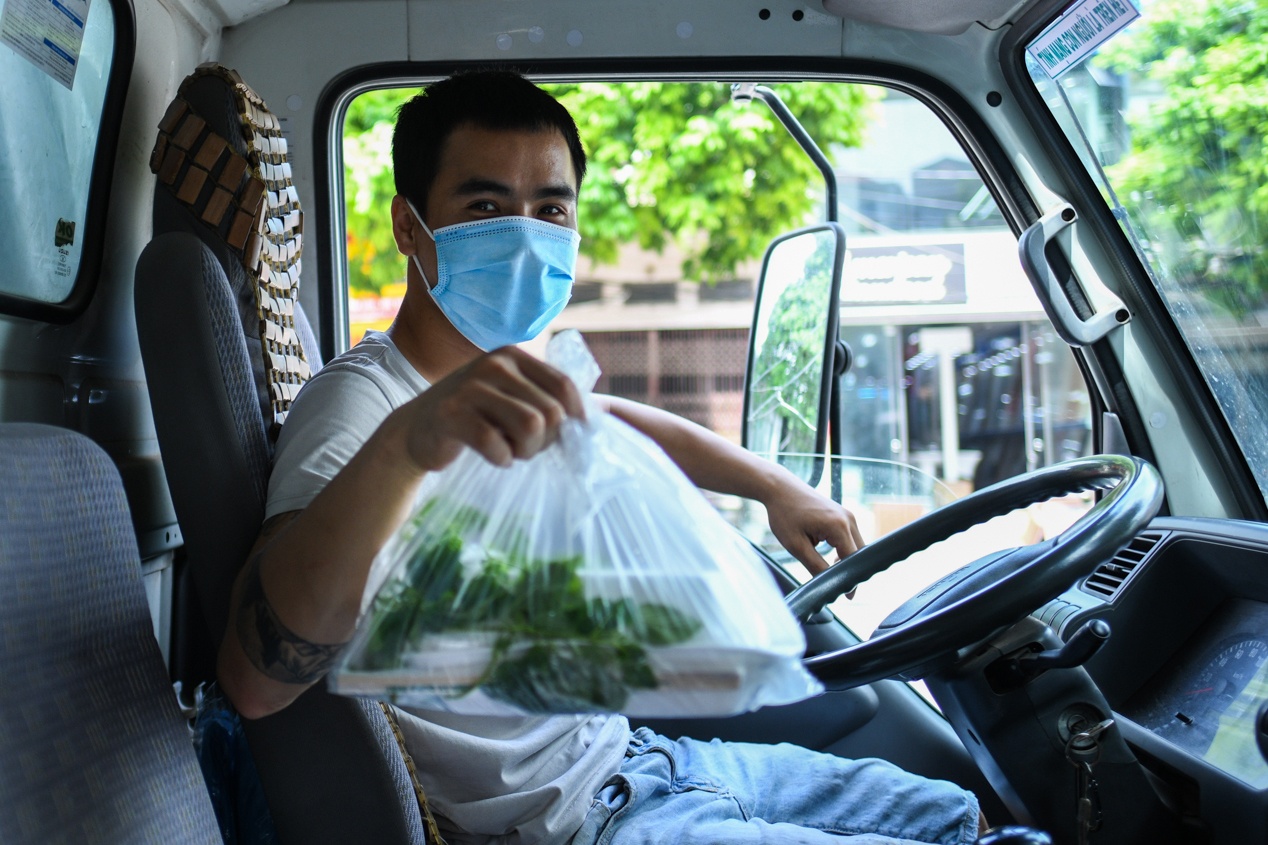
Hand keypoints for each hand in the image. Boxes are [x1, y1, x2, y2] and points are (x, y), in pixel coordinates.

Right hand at [396, 346, 584, 473]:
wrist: (416, 429)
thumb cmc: (474, 417)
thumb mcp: (510, 397)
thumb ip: (545, 400)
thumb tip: (595, 417)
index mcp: (513, 356)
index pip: (564, 386)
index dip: (574, 418)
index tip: (565, 437)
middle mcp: (494, 363)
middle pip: (550, 411)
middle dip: (546, 441)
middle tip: (526, 448)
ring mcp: (470, 386)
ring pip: (530, 425)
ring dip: (527, 451)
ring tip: (513, 452)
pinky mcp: (451, 414)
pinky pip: (496, 443)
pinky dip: (502, 458)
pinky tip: (495, 457)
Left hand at [764, 475, 864, 578]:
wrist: (779, 488)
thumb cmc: (784, 513)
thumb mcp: (795, 545)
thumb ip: (815, 566)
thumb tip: (829, 582)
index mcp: (838, 526)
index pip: (853, 559)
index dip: (850, 578)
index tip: (846, 595)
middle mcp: (848, 519)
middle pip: (858, 553)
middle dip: (849, 569)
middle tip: (835, 584)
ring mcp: (847, 515)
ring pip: (855, 545)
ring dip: (845, 558)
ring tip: (827, 567)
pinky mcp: (842, 514)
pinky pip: (849, 537)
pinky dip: (842, 548)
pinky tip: (827, 555)